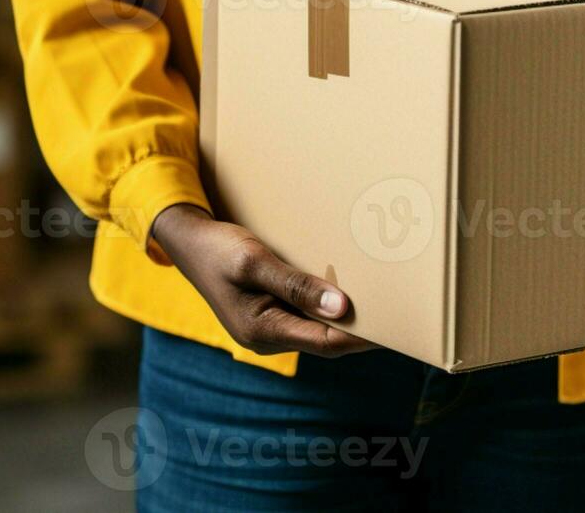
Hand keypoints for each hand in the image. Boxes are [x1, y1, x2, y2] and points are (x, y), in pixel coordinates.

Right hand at [151, 204, 374, 357]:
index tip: (395, 325)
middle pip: (327, 340)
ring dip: (346, 317)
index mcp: (262, 332)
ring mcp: (269, 326)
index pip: (327, 343)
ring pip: (318, 328)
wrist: (186, 241)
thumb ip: (296, 286)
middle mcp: (268, 337)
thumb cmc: (217, 249)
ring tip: (382, 301)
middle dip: (361, 329)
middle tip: (399, 313)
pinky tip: (349, 289)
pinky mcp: (270, 312)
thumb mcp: (255, 262)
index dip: (363, 337)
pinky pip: (308, 315)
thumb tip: (341, 308)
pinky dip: (329, 305)